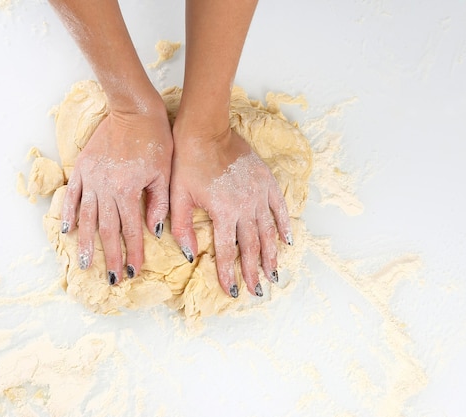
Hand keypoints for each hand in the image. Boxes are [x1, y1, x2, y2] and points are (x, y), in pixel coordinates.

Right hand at [61, 102, 172, 284]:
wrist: (134, 111)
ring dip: (86, 243)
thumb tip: (154, 232)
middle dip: (110, 257)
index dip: (133, 253)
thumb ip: (158, 203)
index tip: (134, 272)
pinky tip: (69, 230)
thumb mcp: (164, 173)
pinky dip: (70, 213)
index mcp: (127, 190)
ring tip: (86, 264)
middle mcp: (106, 188)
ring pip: (86, 218)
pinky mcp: (82, 168)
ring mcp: (91, 178)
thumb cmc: (156, 140)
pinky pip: (72, 195)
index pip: (131, 230)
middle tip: (112, 279)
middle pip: (106, 230)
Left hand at [169, 127, 291, 297]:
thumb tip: (189, 254)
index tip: (233, 291)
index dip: (229, 274)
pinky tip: (287, 242)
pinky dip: (284, 226)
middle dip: (254, 272)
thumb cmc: (188, 162)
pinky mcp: (266, 182)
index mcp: (222, 212)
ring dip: (272, 256)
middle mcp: (245, 207)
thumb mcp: (178, 196)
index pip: (228, 251)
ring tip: (273, 274)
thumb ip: (181, 227)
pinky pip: (280, 208)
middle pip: (252, 247)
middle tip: (257, 291)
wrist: (206, 130)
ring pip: (269, 232)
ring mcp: (259, 194)